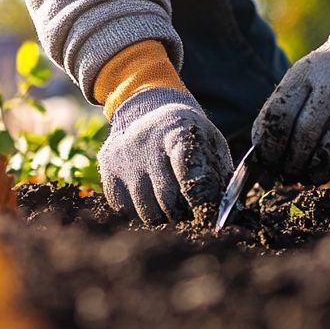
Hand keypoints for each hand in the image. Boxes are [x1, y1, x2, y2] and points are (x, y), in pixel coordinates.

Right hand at [99, 87, 232, 225]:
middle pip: (167, 198)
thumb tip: (221, 214)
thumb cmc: (187, 135)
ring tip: (171, 209)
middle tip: (189, 214)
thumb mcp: (208, 141)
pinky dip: (141, 214)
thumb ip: (217, 175)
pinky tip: (149, 200)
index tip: (206, 213)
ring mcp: (124, 157)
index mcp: (178, 130)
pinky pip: (126, 210)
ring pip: (146, 210)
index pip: (188, 171)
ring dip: (162, 218)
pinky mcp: (108, 169)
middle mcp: (146, 142)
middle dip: (183, 214)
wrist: (146, 110)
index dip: (200, 198)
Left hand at [252, 7, 329, 183]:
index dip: (269, 145)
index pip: (280, 115)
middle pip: (306, 136)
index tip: (267, 161)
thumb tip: (262, 159)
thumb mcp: (303, 81)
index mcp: (310, 71)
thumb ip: (280, 115)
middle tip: (288, 175)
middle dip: (292, 164)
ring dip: (316, 173)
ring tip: (310, 175)